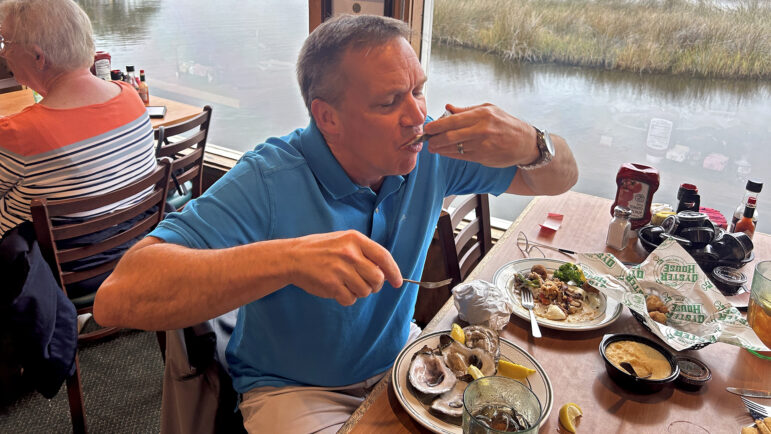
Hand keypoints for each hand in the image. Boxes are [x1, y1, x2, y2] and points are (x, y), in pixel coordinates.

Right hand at [287, 230, 401, 305]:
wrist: (293, 257)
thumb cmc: (320, 249)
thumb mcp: (343, 240)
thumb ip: (364, 252)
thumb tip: (386, 271)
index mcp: (355, 239)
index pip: (383, 256)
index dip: (394, 271)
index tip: (398, 282)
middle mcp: (350, 253)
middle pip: (377, 277)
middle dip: (375, 285)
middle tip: (365, 284)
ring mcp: (340, 269)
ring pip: (365, 291)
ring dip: (359, 292)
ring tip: (346, 284)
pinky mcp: (331, 285)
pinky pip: (350, 299)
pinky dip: (347, 298)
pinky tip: (337, 290)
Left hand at [423, 103, 538, 167]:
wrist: (525, 143)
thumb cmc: (506, 124)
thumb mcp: (489, 110)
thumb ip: (467, 110)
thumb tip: (448, 108)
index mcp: (482, 115)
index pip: (453, 120)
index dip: (437, 126)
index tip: (427, 128)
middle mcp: (482, 129)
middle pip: (450, 136)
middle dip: (434, 139)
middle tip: (427, 140)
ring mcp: (482, 145)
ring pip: (454, 148)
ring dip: (440, 148)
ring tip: (432, 147)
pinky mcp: (483, 157)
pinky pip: (461, 156)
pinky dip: (450, 154)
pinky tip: (444, 152)